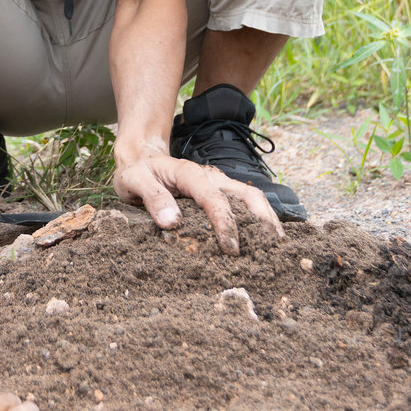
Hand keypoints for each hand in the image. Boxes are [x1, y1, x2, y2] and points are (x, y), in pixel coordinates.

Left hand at [113, 141, 282, 253]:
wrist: (140, 157)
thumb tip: (171, 221)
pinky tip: (264, 243)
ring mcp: (219, 184)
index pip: (215, 200)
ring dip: (267, 222)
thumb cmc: (137, 171)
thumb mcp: (134, 180)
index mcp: (191, 174)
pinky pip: (245, 206)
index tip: (231, 249)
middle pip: (248, 197)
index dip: (225, 224)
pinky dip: (259, 222)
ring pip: (253, 200)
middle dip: (264, 223)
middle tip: (272, 253)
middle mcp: (212, 177)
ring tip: (276, 251)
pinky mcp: (221, 193)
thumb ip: (152, 197)